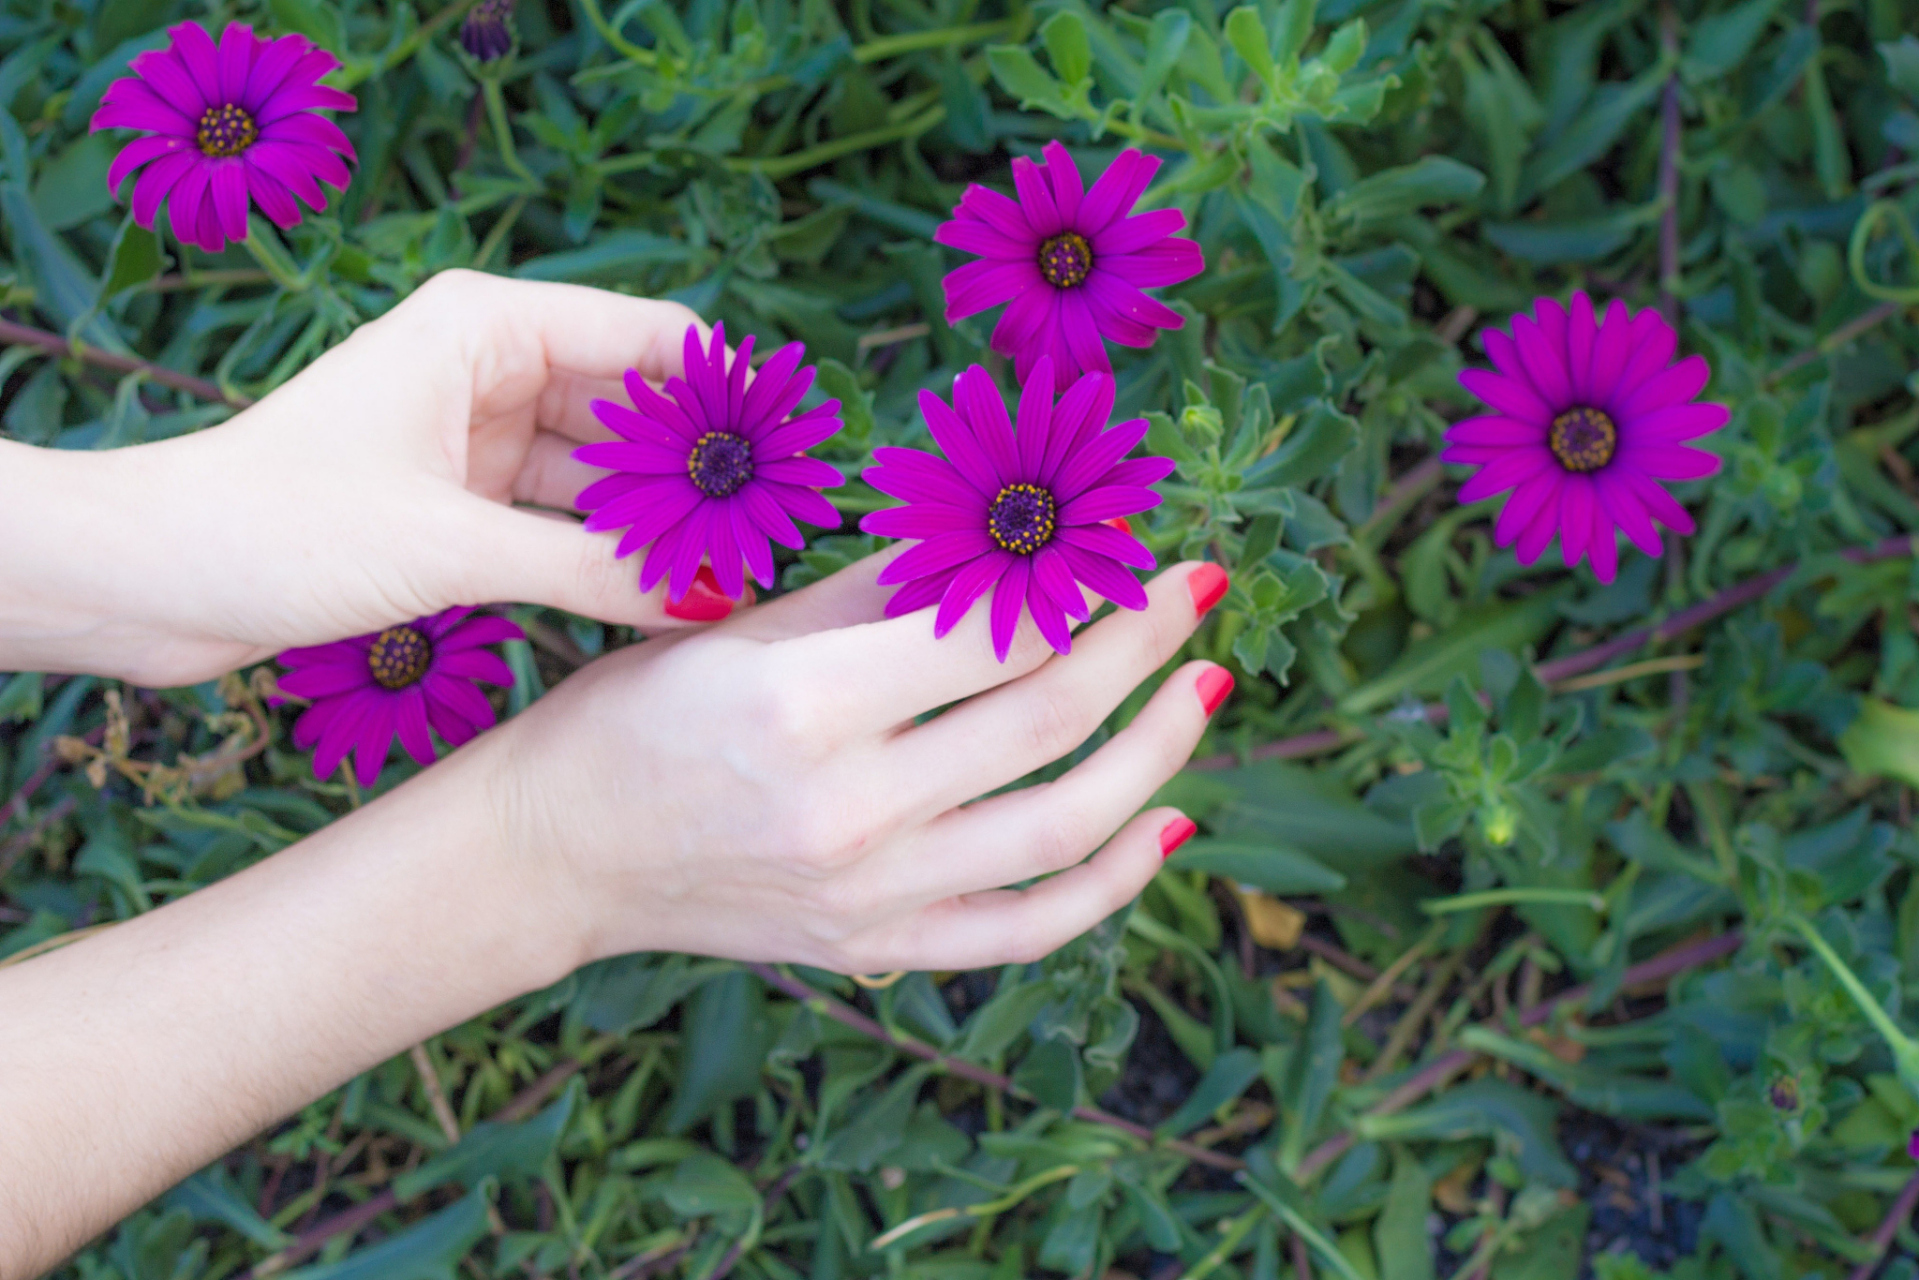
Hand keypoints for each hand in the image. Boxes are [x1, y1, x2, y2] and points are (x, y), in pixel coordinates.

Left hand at [0, 271, 745, 685]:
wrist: (155, 578)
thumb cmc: (279, 526)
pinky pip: (560, 515)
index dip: (726, 391)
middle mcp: (487, 366)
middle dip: (699, 466)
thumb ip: (588, 565)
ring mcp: (475, 434)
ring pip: (599, 468)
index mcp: (484, 326)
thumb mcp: (450, 546)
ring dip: (654, 516)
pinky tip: (661, 589)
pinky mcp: (459, 498)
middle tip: (775, 528)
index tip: (795, 451)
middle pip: (632, 403)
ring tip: (733, 568)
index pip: (647, 335)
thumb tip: (708, 594)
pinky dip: (603, 550)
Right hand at [488, 550, 1231, 972]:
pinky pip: (1028, 927)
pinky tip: (1167, 823)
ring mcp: (869, 895)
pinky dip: (1113, 883)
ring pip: (1065, 825)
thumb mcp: (743, 626)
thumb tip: (1006, 543)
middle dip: (1142, 643)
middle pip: (1047, 718)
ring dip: (1156, 749)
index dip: (1085, 582)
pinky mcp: (876, 949)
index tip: (1133, 543)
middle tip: (1197, 590)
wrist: (556, 856)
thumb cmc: (633, 716)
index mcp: (805, 706)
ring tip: (1201, 689)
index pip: (993, 634)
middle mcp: (848, 810)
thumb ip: (882, 591)